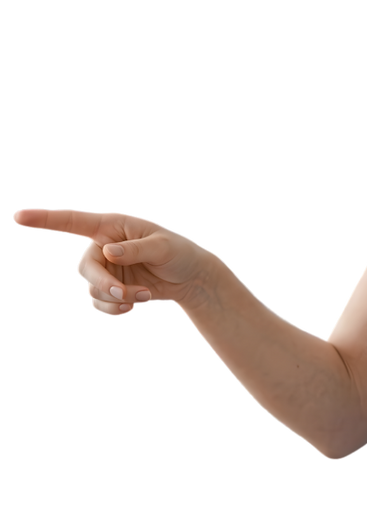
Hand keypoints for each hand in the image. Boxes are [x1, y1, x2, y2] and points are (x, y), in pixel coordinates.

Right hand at [11, 206, 213, 317]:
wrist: (190, 277)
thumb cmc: (178, 252)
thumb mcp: (164, 247)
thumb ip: (137, 249)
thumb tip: (109, 252)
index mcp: (112, 226)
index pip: (73, 222)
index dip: (44, 219)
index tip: (16, 217)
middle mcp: (102, 246)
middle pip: (85, 269)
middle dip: (105, 284)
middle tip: (127, 293)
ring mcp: (104, 269)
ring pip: (93, 290)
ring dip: (117, 298)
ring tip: (145, 296)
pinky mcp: (109, 289)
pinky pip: (99, 304)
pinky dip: (114, 310)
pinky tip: (134, 308)